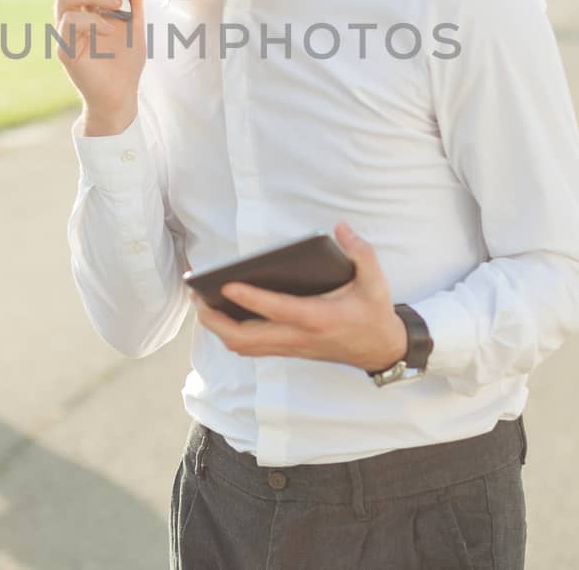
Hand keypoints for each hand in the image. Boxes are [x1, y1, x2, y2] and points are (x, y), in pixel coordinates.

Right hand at [53, 0, 146, 134]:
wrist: (121, 96)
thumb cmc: (124, 59)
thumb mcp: (134, 19)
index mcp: (82, 4)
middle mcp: (68, 14)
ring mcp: (64, 31)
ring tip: (116, 5)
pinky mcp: (65, 50)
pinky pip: (69, 24)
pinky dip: (92, 20)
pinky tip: (110, 29)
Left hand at [191, 223, 407, 372]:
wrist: (380, 349)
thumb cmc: (373, 313)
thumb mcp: (375, 281)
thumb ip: (360, 252)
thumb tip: (339, 228)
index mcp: (318, 318)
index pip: (278, 310)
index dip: (250, 299)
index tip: (226, 284)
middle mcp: (299, 336)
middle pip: (246, 339)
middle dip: (216, 321)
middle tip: (198, 296)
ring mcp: (290, 347)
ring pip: (243, 346)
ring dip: (218, 328)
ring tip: (201, 302)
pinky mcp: (287, 349)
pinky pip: (250, 347)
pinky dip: (230, 333)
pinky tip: (221, 313)